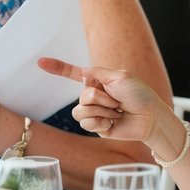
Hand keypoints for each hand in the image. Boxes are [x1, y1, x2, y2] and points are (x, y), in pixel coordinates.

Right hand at [38, 58, 161, 141]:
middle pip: (82, 96)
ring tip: (117, 112)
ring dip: (102, 110)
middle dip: (101, 98)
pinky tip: (112, 122)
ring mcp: (95, 112)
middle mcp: (94, 96)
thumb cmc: (140, 95)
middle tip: (118, 101)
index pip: (73, 74)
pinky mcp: (96, 127)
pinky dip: (101, 121)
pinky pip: (86, 122)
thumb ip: (98, 73)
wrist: (150, 118)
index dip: (57, 68)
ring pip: (79, 111)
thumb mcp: (120, 76)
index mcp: (99, 81)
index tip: (40, 62)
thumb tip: (82, 73)